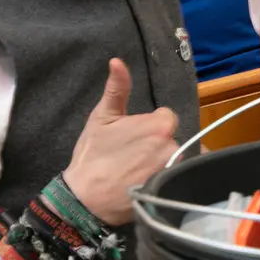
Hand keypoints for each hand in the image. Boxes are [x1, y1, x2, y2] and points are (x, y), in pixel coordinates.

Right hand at [63, 59, 178, 224]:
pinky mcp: (170, 191)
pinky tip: (142, 181)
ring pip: (173, 159)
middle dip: (155, 143)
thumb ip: (117, 88)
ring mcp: (173, 171)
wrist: (86, 198)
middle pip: (171, 139)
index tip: (133, 136)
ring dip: (160, 161)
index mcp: (161, 125)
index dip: (148, 125)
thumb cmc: (93, 155)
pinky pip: (173, 179)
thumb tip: (117, 61)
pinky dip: (162, 178)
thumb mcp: (102, 117)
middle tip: (131, 154)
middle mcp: (174, 147)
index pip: (166, 117)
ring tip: (136, 169)